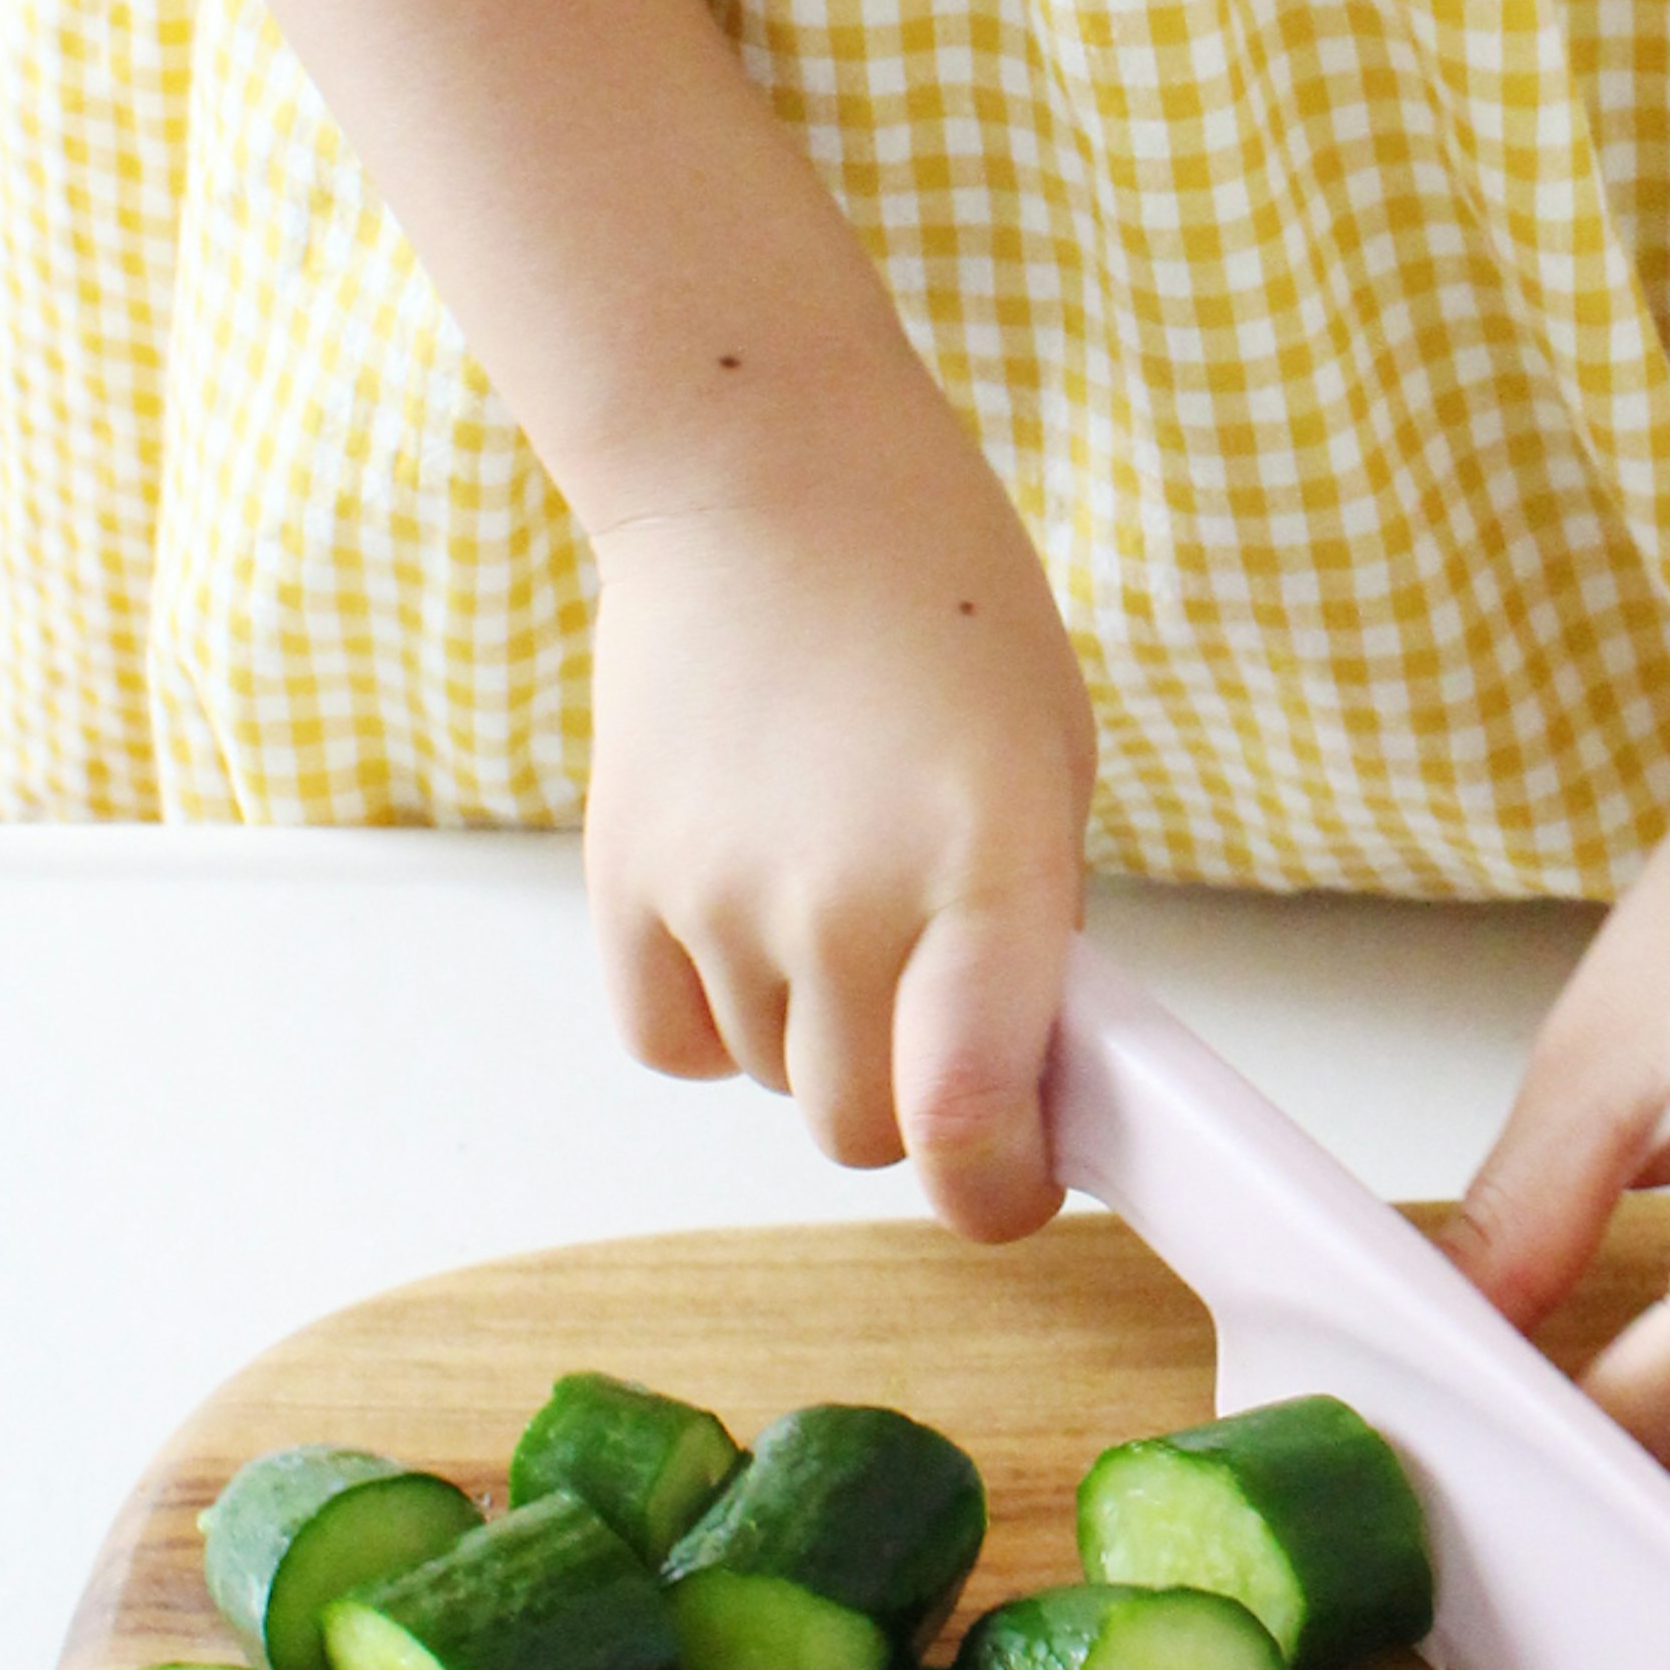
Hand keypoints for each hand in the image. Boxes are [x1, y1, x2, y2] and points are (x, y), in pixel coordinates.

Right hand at [579, 401, 1094, 1239]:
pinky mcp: (622, 884)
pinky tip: (749, 918)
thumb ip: (1031, 930)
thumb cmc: (935, 599)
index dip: (997, 1190)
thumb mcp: (1047, 760)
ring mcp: (718, 899)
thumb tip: (1017, 1076)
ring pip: (772, 1081)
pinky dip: (716, 1017)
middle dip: (912, 1096)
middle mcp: (841, 901)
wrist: (763, 479)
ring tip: (837, 891)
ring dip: (816, 1033)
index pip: (967, 1121)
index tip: (1014, 1179)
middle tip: (936, 1000)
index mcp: (982, 865)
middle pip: (863, 1128)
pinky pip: (672, 1041)